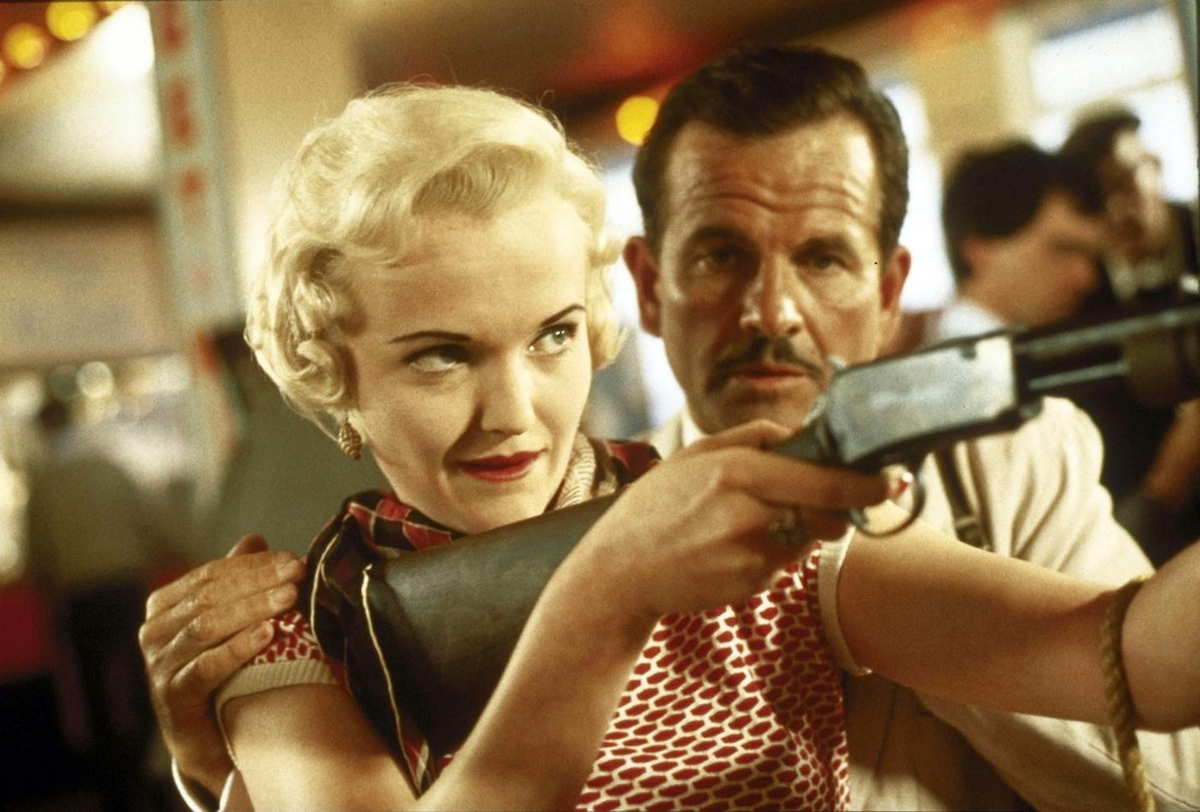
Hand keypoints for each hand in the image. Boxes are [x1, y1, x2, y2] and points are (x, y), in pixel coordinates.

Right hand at [138, 534, 302, 795]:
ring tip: (289, 599)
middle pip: (210, 596)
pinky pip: (204, 667)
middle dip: (257, 581)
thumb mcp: (230, 621)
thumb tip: (254, 539)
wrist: (210, 738)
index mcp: (166, 605)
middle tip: (297, 573)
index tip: (295, 560)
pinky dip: (237, 649)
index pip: (212, 574)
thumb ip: (237, 580)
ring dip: (252, 609)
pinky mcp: (171, 697)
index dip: (255, 565)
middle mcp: (155, 630)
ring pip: (207, 627)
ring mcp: (159, 664)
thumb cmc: (223, 671)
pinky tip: (267, 635)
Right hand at [576, 420, 896, 624]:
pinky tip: (734, 547)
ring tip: (752, 521)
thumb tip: (797, 431)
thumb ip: (749, 438)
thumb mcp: (693, 456)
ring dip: (803, 527)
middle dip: (849, 506)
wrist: (620, 571)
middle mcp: (748, 513)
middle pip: (827, 512)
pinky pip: (783, 562)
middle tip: (860, 497)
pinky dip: (774, 551)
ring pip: (808, 537)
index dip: (864, 482)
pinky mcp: (749, 584)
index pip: (821, 479)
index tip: (893, 479)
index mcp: (735, 472)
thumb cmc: (655, 508)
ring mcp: (750, 553)